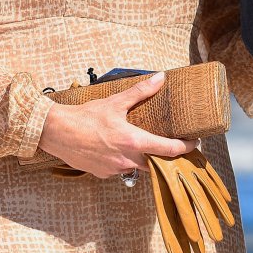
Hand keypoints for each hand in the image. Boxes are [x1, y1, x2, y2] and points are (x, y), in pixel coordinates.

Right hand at [37, 72, 198, 177]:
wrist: (57, 132)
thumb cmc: (85, 117)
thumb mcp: (115, 102)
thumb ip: (140, 92)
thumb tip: (160, 78)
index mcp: (133, 142)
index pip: (168, 150)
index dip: (185, 148)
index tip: (195, 144)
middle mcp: (126, 160)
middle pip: (155, 163)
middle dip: (164, 155)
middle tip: (171, 144)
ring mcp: (114, 170)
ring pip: (137, 167)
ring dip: (142, 157)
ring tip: (141, 142)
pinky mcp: (102, 174)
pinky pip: (120, 169)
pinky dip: (123, 160)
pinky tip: (117, 147)